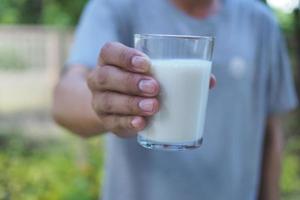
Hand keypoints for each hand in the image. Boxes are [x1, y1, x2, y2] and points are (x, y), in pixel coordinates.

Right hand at [87, 42, 215, 136]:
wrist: (117, 103)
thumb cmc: (140, 82)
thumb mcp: (152, 73)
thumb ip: (176, 73)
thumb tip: (209, 81)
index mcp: (110, 60)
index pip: (110, 52)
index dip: (125, 56)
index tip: (147, 63)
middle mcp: (99, 79)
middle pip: (106, 77)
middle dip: (130, 82)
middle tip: (155, 88)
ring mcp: (99, 102)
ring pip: (108, 102)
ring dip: (130, 104)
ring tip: (153, 107)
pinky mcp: (107, 121)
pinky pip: (112, 123)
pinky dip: (127, 123)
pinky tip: (141, 124)